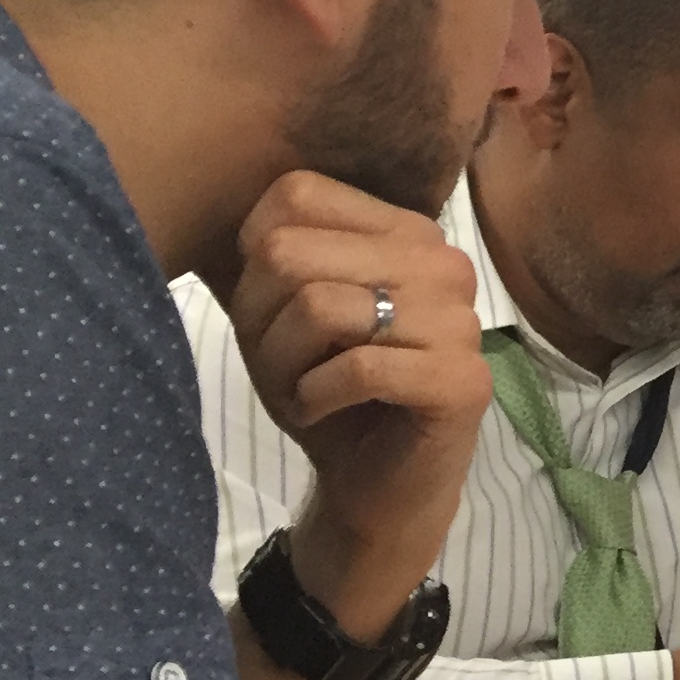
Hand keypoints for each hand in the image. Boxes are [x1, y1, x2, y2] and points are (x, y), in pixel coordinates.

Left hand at [218, 172, 486, 635]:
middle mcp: (444, 263)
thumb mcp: (278, 311)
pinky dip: (315, 396)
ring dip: (282, 364)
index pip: (296, 196)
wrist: (377, 484)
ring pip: (320, 307)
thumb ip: (262, 254)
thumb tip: (215, 210)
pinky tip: (322, 410)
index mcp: (406, 232)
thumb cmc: (327, 389)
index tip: (273, 312)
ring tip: (303, 390)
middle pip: (291, 251)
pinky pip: (358, 367)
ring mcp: (462, 320)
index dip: (253, 259)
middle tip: (283, 363)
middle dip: (260, 319)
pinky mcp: (463, 380)